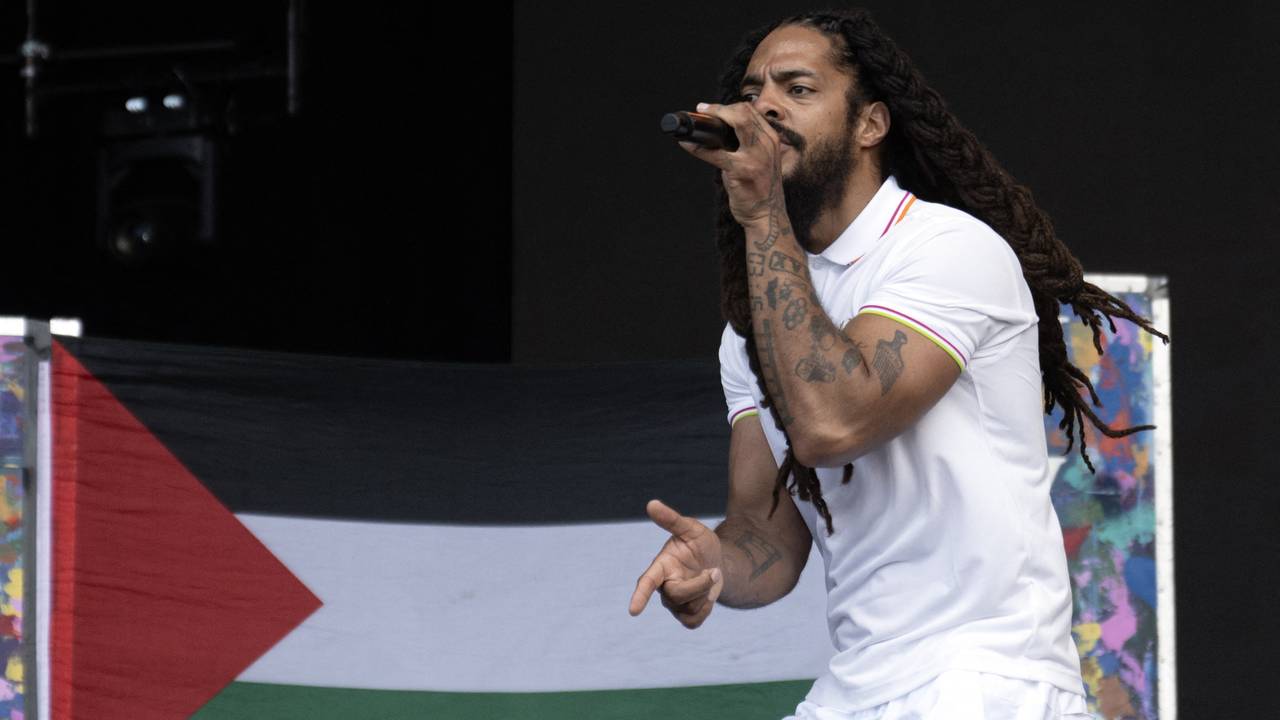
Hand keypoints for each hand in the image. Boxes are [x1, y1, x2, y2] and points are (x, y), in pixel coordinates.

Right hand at [628, 499, 724, 628]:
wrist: (717, 562)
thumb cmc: (700, 544)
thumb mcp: (691, 528)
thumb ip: (671, 519)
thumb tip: (651, 504)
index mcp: (661, 566)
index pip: (647, 582)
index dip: (640, 596)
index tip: (633, 611)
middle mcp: (663, 586)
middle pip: (677, 596)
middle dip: (700, 585)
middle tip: (714, 571)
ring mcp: (673, 603)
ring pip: (688, 610)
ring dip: (705, 594)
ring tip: (708, 579)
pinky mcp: (684, 615)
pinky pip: (693, 622)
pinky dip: (705, 609)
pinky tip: (707, 596)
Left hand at [678, 101, 785, 228]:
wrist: (766, 215)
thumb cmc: (758, 187)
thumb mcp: (761, 159)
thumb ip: (747, 143)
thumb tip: (719, 130)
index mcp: (770, 139)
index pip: (750, 111)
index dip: (727, 106)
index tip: (710, 109)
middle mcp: (766, 144)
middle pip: (743, 112)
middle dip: (718, 108)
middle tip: (701, 110)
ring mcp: (756, 157)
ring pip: (735, 123)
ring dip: (712, 119)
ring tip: (694, 124)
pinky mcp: (742, 171)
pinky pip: (715, 153)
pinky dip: (697, 147)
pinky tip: (687, 144)